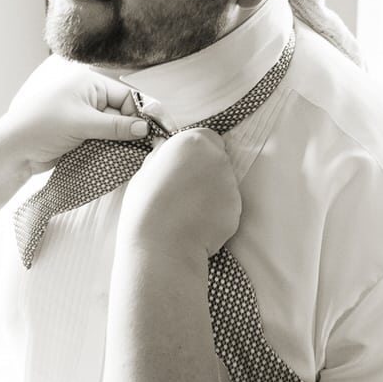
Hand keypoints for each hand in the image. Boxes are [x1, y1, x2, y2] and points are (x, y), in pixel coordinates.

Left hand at [0, 59, 151, 170]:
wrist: (12, 150)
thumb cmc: (41, 127)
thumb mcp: (82, 123)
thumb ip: (116, 126)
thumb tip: (146, 128)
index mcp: (90, 85)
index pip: (127, 97)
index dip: (144, 114)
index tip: (159, 133)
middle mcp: (89, 98)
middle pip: (123, 114)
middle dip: (135, 130)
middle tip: (152, 148)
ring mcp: (85, 118)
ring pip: (115, 130)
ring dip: (123, 142)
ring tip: (138, 156)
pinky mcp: (81, 136)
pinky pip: (104, 141)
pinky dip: (112, 149)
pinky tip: (121, 160)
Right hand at [121, 129, 241, 256]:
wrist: (162, 244)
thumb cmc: (145, 206)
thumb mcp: (145, 171)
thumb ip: (162, 156)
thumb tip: (166, 149)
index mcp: (192, 142)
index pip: (206, 137)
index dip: (196, 152)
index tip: (183, 166)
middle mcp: (217, 158)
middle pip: (217, 159)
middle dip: (205, 171)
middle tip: (184, 190)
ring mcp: (230, 184)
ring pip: (225, 183)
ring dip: (212, 192)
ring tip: (188, 210)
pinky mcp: (237, 209)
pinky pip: (227, 206)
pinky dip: (216, 213)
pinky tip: (197, 222)